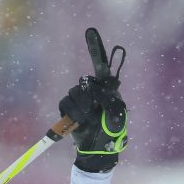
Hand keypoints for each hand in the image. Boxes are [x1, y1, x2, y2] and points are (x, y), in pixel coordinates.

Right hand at [58, 28, 127, 172]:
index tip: (90, 30)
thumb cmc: (111, 136)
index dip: (96, 48)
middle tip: (94, 111)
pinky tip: (78, 123)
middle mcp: (94, 92)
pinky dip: (71, 113)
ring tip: (88, 120)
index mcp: (109, 91)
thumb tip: (95, 88)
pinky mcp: (69, 109)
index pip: (102, 67)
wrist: (96, 153)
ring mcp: (81, 100)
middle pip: (85, 81)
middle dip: (89, 97)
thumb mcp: (117, 117)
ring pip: (74, 92)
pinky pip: (65, 103)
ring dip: (81, 108)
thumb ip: (110, 100)